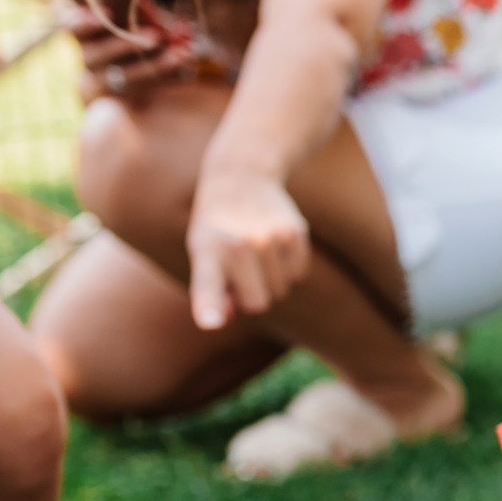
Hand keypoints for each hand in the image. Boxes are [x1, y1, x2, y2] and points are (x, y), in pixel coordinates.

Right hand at [72, 11, 198, 103]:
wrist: (114, 81)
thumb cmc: (123, 36)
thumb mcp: (124, 22)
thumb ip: (134, 12)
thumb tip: (159, 7)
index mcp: (83, 35)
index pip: (73, 27)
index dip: (85, 21)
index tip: (108, 10)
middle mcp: (89, 60)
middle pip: (99, 54)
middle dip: (126, 44)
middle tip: (155, 36)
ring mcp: (104, 82)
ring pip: (126, 77)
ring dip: (157, 65)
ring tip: (182, 53)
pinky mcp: (124, 99)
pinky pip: (148, 90)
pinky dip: (169, 79)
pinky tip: (187, 73)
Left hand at [185, 166, 311, 326]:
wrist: (241, 178)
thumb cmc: (217, 229)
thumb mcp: (203, 255)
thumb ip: (211, 291)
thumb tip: (221, 321)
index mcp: (207, 251)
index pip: (208, 285)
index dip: (209, 306)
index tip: (209, 322)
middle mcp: (239, 244)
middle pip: (257, 303)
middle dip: (251, 295)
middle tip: (239, 269)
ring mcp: (270, 238)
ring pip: (280, 290)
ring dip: (271, 279)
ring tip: (256, 251)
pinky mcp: (296, 232)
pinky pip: (299, 274)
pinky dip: (289, 267)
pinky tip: (275, 244)